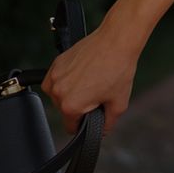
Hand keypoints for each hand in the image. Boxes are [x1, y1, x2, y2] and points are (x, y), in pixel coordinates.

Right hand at [43, 19, 143, 136]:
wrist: (116, 41)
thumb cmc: (118, 69)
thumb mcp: (118, 104)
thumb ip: (107, 124)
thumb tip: (101, 131)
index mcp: (71, 105)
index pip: (71, 128)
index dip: (84, 124)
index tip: (92, 115)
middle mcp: (58, 92)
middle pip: (65, 111)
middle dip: (79, 107)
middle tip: (97, 94)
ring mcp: (55, 76)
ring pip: (58, 96)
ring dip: (71, 94)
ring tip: (91, 82)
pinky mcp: (56, 63)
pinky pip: (55, 81)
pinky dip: (65, 81)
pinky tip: (82, 75)